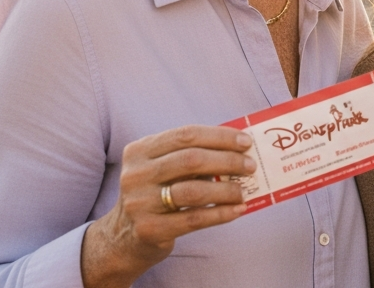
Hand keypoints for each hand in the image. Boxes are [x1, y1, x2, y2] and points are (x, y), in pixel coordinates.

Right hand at [81, 125, 255, 287]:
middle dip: (227, 161)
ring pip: (193, 191)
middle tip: (250, 166)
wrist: (122, 238)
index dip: (220, 136)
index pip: (186, 135)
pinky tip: (238, 210)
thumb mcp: (162, 170)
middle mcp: (135, 174)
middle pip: (191, 160)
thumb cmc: (156, 194)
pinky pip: (193, 219)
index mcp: (139, 151)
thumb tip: (240, 149)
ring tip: (243, 191)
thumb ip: (191, 156)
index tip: (246, 142)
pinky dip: (221, 214)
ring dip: (226, 189)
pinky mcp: (148, 230)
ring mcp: (139, 203)